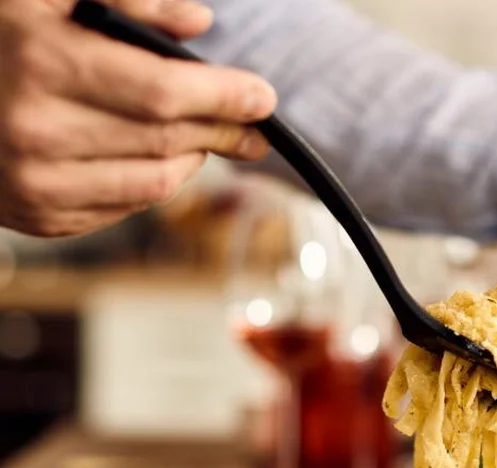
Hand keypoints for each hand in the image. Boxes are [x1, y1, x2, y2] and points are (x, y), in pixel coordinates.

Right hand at [0, 0, 276, 236]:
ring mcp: (34, 183)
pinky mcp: (38, 218)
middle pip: (168, 139)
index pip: (165, 93)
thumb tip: (199, 22)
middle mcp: (36, 132)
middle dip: (223, 130)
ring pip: (157, 181)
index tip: (263, 96)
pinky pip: (127, 206)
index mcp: (42, 64)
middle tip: (254, 126)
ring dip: (193, 157)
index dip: (225, 96)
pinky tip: (153, 155)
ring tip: (203, 134)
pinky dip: (154, 181)